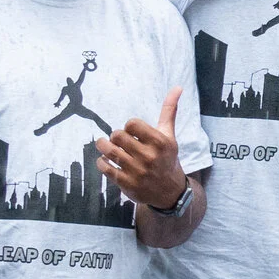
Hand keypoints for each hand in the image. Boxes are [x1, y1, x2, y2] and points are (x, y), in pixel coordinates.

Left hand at [97, 88, 188, 208]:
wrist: (168, 191)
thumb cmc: (166, 158)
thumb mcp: (169, 136)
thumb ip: (169, 111)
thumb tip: (177, 87)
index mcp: (160, 143)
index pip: (132, 124)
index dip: (129, 126)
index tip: (132, 132)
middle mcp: (148, 157)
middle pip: (118, 136)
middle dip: (115, 136)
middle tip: (118, 140)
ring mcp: (136, 171)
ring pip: (109, 151)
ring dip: (103, 146)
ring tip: (104, 145)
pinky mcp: (126, 183)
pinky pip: (105, 167)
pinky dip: (101, 161)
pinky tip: (106, 160)